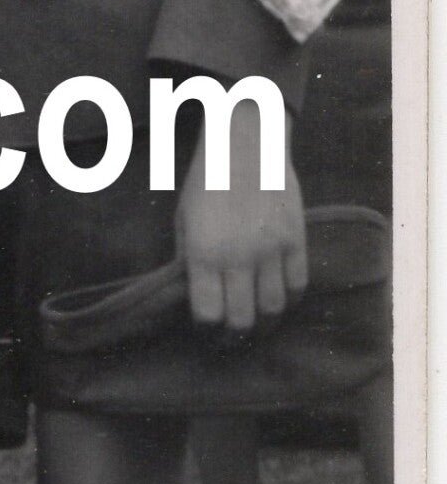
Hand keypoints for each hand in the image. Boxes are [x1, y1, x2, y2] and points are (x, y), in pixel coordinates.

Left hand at [175, 101, 307, 332]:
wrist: (245, 144)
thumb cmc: (205, 182)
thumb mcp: (183, 221)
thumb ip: (188, 260)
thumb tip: (193, 297)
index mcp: (203, 253)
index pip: (208, 314)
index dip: (206, 330)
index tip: (204, 330)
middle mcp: (239, 257)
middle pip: (242, 320)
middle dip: (234, 337)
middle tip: (230, 340)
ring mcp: (272, 250)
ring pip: (274, 309)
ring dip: (265, 325)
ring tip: (256, 327)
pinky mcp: (297, 240)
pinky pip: (299, 286)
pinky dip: (290, 302)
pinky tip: (279, 302)